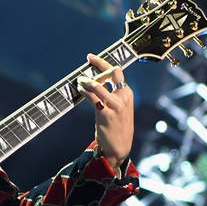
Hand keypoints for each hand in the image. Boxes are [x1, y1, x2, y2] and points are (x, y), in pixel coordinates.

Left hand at [79, 53, 133, 169]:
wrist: (120, 147)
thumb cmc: (116, 126)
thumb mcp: (118, 108)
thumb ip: (110, 94)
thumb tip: (95, 81)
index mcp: (127, 93)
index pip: (116, 72)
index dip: (102, 63)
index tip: (91, 58)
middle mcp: (124, 97)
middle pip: (112, 73)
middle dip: (98, 66)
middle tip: (86, 66)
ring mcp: (116, 106)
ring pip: (99, 86)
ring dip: (86, 82)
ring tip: (79, 82)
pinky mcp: (106, 115)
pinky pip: (93, 99)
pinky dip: (85, 92)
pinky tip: (80, 90)